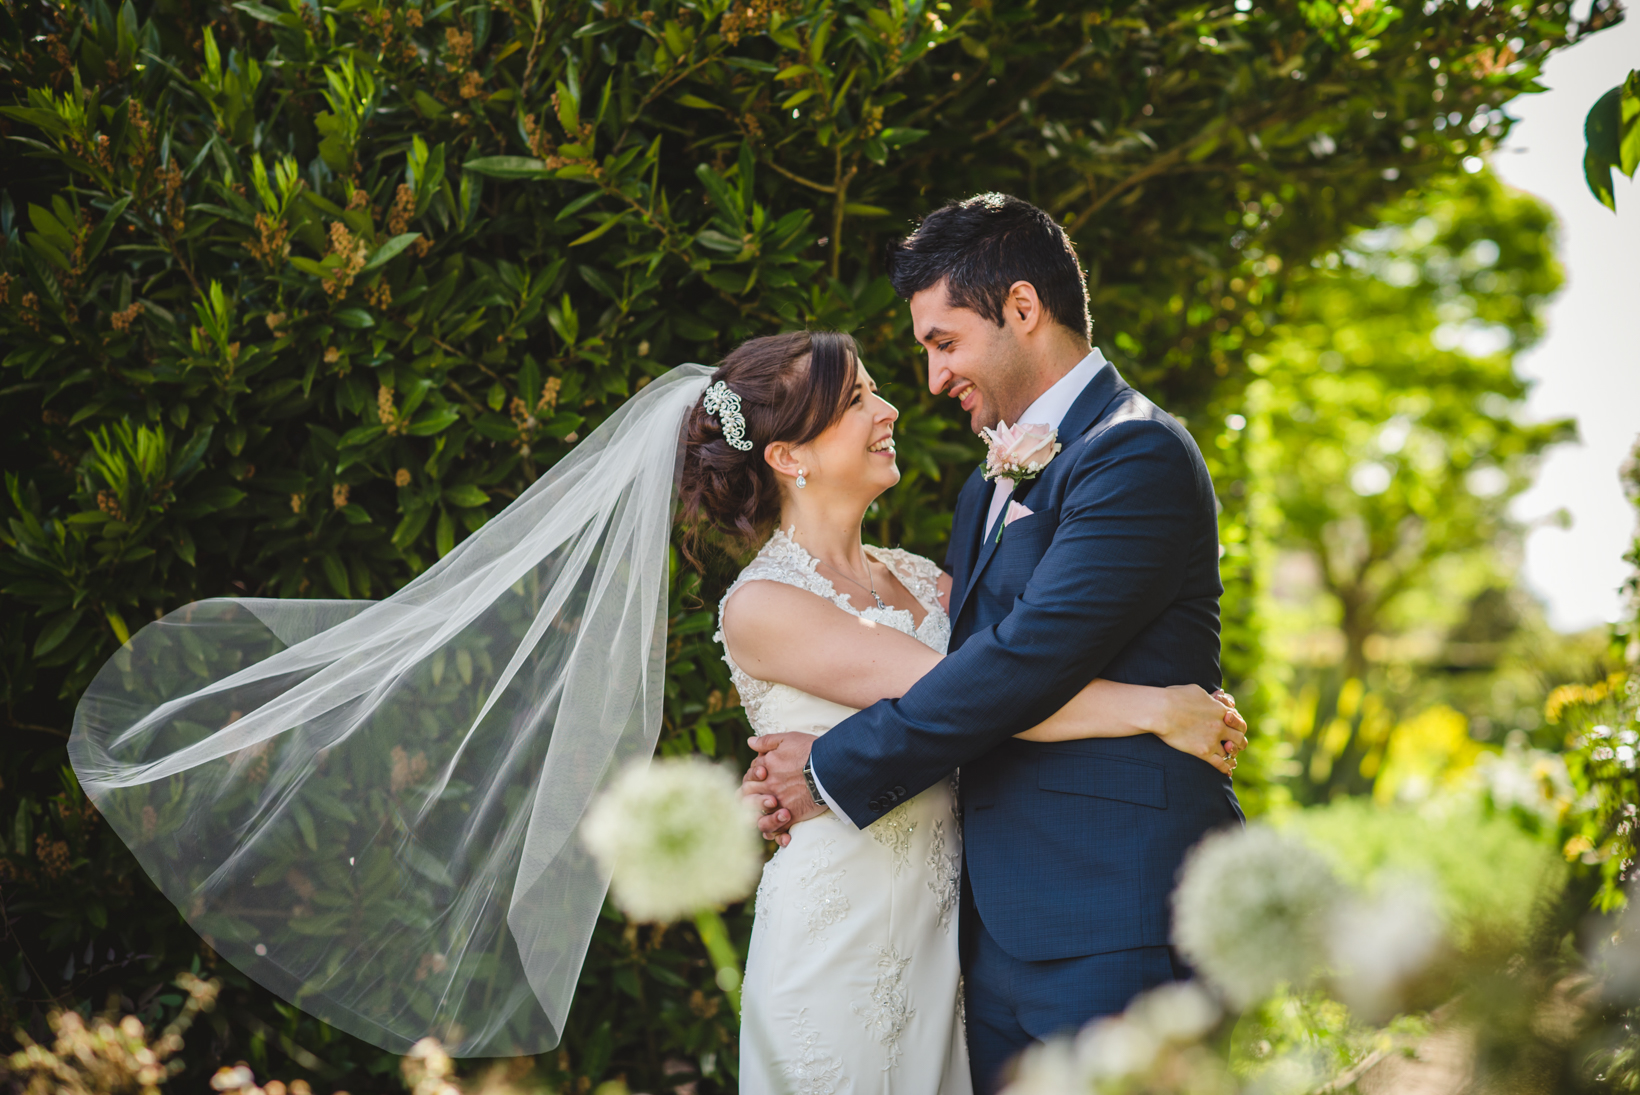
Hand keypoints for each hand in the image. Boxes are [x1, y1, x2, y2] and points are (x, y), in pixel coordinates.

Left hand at [740, 732, 824, 846]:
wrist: (831, 767)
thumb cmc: (811, 751)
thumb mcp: (787, 739)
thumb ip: (766, 741)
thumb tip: (750, 742)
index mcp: (765, 767)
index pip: (749, 775)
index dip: (754, 777)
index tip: (763, 777)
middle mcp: (768, 786)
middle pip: (748, 795)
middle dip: (750, 797)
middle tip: (761, 797)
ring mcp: (778, 802)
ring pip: (759, 816)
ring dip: (760, 818)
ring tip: (768, 818)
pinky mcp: (791, 815)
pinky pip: (777, 829)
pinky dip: (776, 833)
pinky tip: (779, 832)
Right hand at [1151, 684, 1247, 776]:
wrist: (1160, 710)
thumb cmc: (1173, 697)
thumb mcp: (1196, 691)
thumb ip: (1209, 697)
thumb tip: (1215, 697)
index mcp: (1220, 710)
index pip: (1238, 721)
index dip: (1238, 726)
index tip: (1235, 730)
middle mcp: (1220, 725)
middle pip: (1239, 737)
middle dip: (1239, 743)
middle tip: (1236, 746)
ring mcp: (1213, 739)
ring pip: (1231, 752)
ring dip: (1232, 756)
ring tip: (1232, 760)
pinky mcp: (1203, 752)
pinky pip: (1220, 763)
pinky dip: (1226, 768)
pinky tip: (1227, 771)